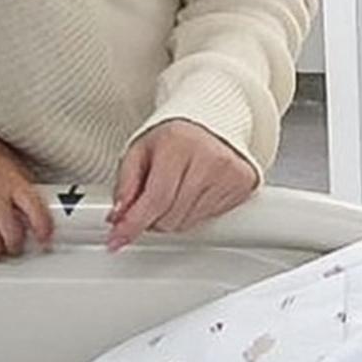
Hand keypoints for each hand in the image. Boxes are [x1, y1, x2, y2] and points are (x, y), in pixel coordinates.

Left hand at [107, 119, 257, 251]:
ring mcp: (229, 174)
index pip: (156, 198)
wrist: (211, 122)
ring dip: (172, 218)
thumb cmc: (174, 136)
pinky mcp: (243, 186)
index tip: (118, 239)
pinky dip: (193, 214)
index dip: (134, 224)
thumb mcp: (139, 151)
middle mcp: (209, 159)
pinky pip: (208, 220)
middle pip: (170, 217)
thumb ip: (124, 184)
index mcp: (179, 144)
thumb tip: (118, 217)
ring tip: (174, 190)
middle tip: (149, 201)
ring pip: (187, 224)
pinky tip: (193, 191)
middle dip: (151, 219)